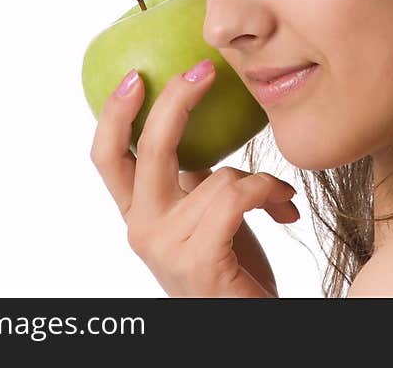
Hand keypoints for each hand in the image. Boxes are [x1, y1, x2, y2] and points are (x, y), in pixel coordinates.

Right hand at [90, 60, 298, 296]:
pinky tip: (284, 207)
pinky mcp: (200, 263)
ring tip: (279, 197)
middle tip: (206, 69)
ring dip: (260, 179)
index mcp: (138, 214)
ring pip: (218, 176)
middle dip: (176, 99)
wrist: (247, 322)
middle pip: (149, 147)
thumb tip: (197, 118)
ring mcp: (167, 248)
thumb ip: (190, 177)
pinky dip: (269, 192)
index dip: (115, 113)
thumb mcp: (202, 215)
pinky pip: (237, 196)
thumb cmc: (232, 267)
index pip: (107, 157)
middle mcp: (142, 230)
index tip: (135, 75)